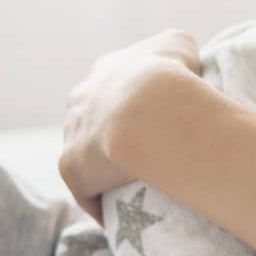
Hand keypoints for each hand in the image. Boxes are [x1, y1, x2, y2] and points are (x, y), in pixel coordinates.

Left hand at [59, 29, 201, 223]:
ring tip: (139, 179)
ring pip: (87, 154)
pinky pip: (87, 192)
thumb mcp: (180, 44)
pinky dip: (104, 202)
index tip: (158, 111)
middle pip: (94, 118)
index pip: (115, 84)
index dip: (136, 97)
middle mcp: (81, 100)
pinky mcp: (72, 169)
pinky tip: (126, 212)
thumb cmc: (170, 73)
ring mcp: (72, 134)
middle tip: (149, 146)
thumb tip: (183, 61)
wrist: (149, 109)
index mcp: (106, 70)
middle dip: (113, 130)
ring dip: (106, 165)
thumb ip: (175, 48)